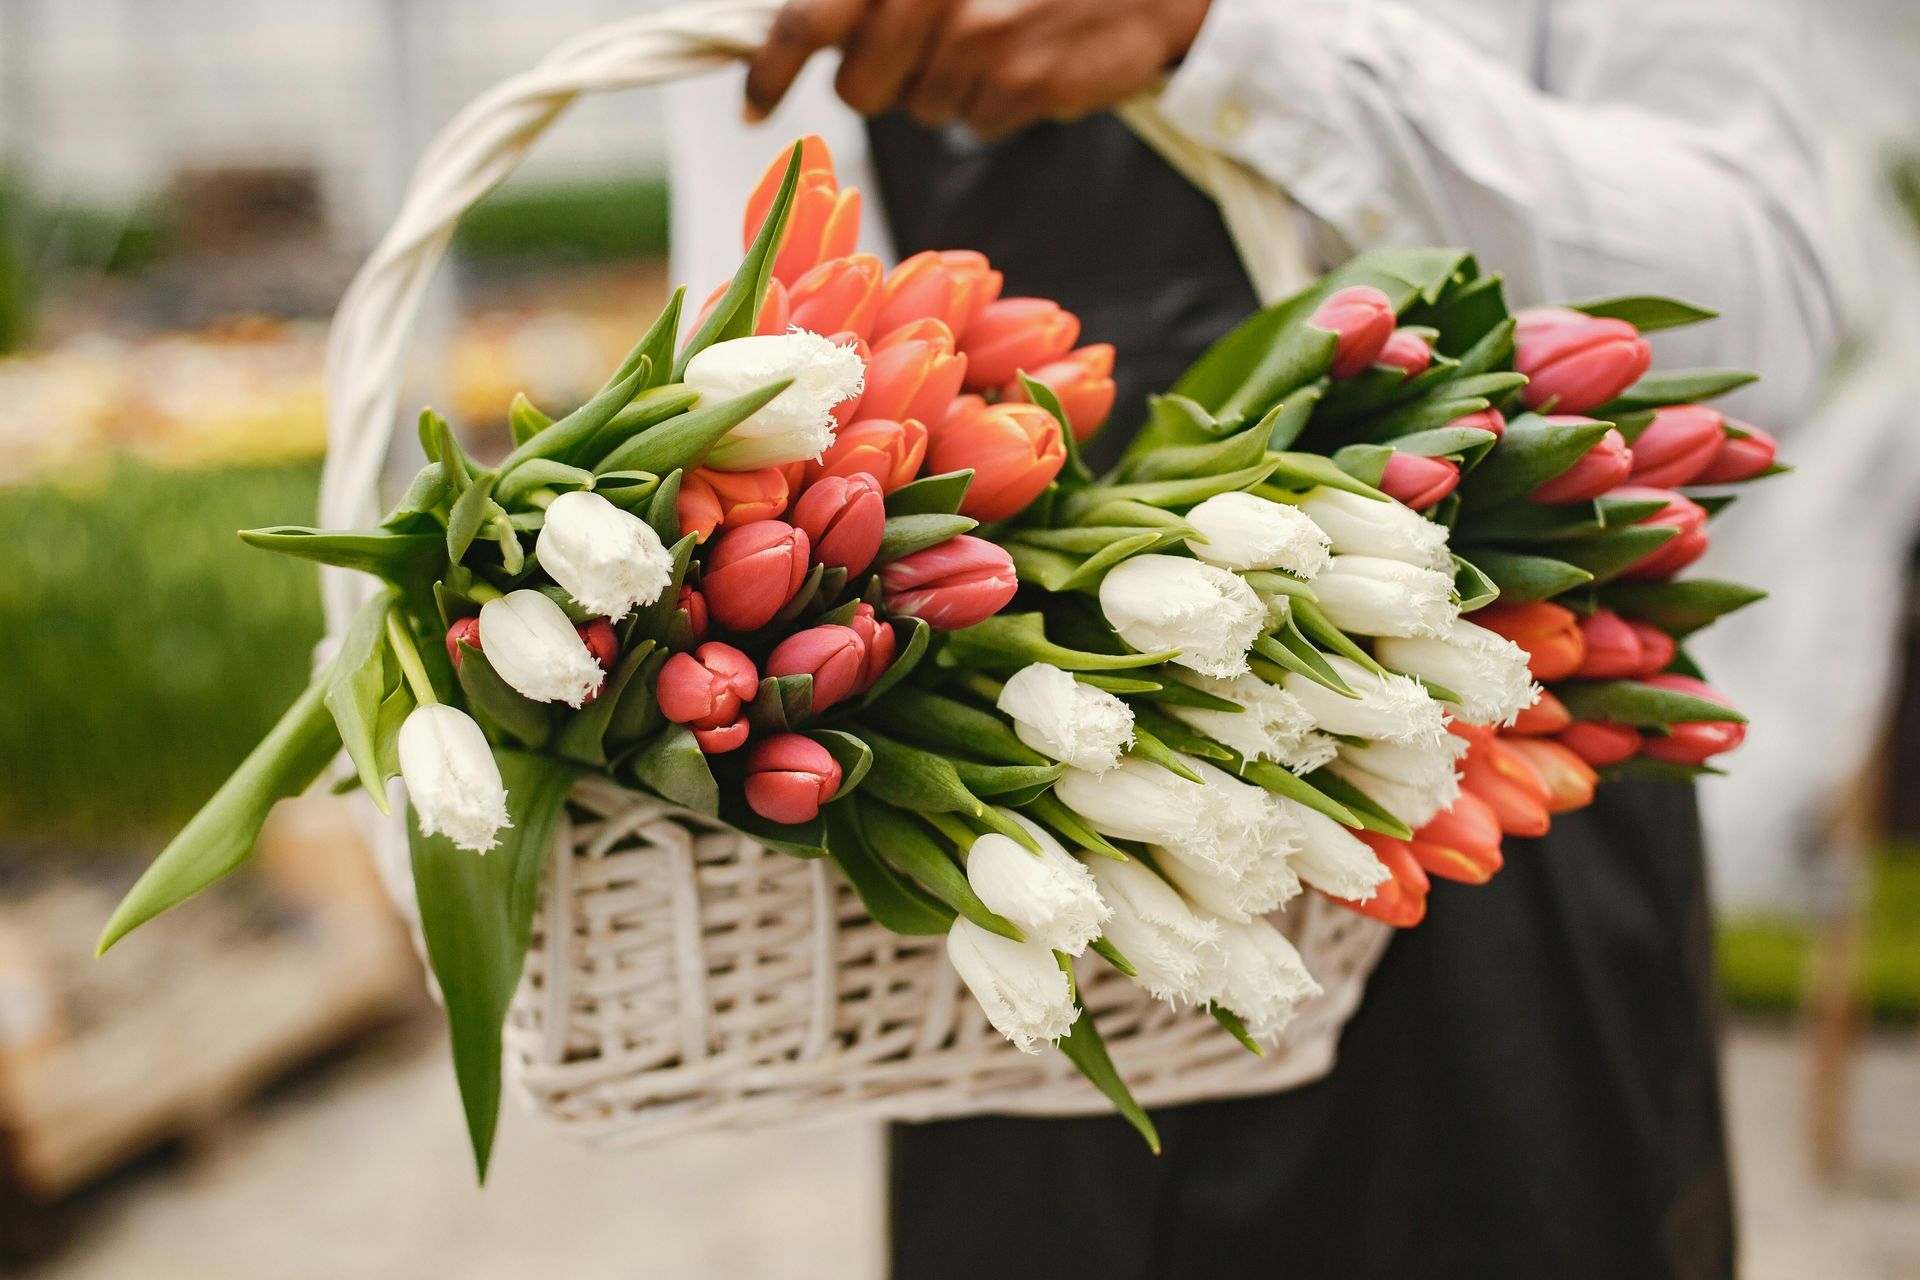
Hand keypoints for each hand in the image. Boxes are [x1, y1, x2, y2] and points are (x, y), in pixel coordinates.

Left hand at [745, 0, 1211, 139]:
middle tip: (924, 44)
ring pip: (923, 109)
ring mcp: (983, 43)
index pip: (807, 18)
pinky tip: (1035, 50)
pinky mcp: (1026, 84)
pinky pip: (982, 120)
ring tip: (1000, 30)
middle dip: (881, 81)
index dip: (771, 68)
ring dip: (951, 83)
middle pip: (861, 90)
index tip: (753, 103)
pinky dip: (1002, 96)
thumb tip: (803, 28)